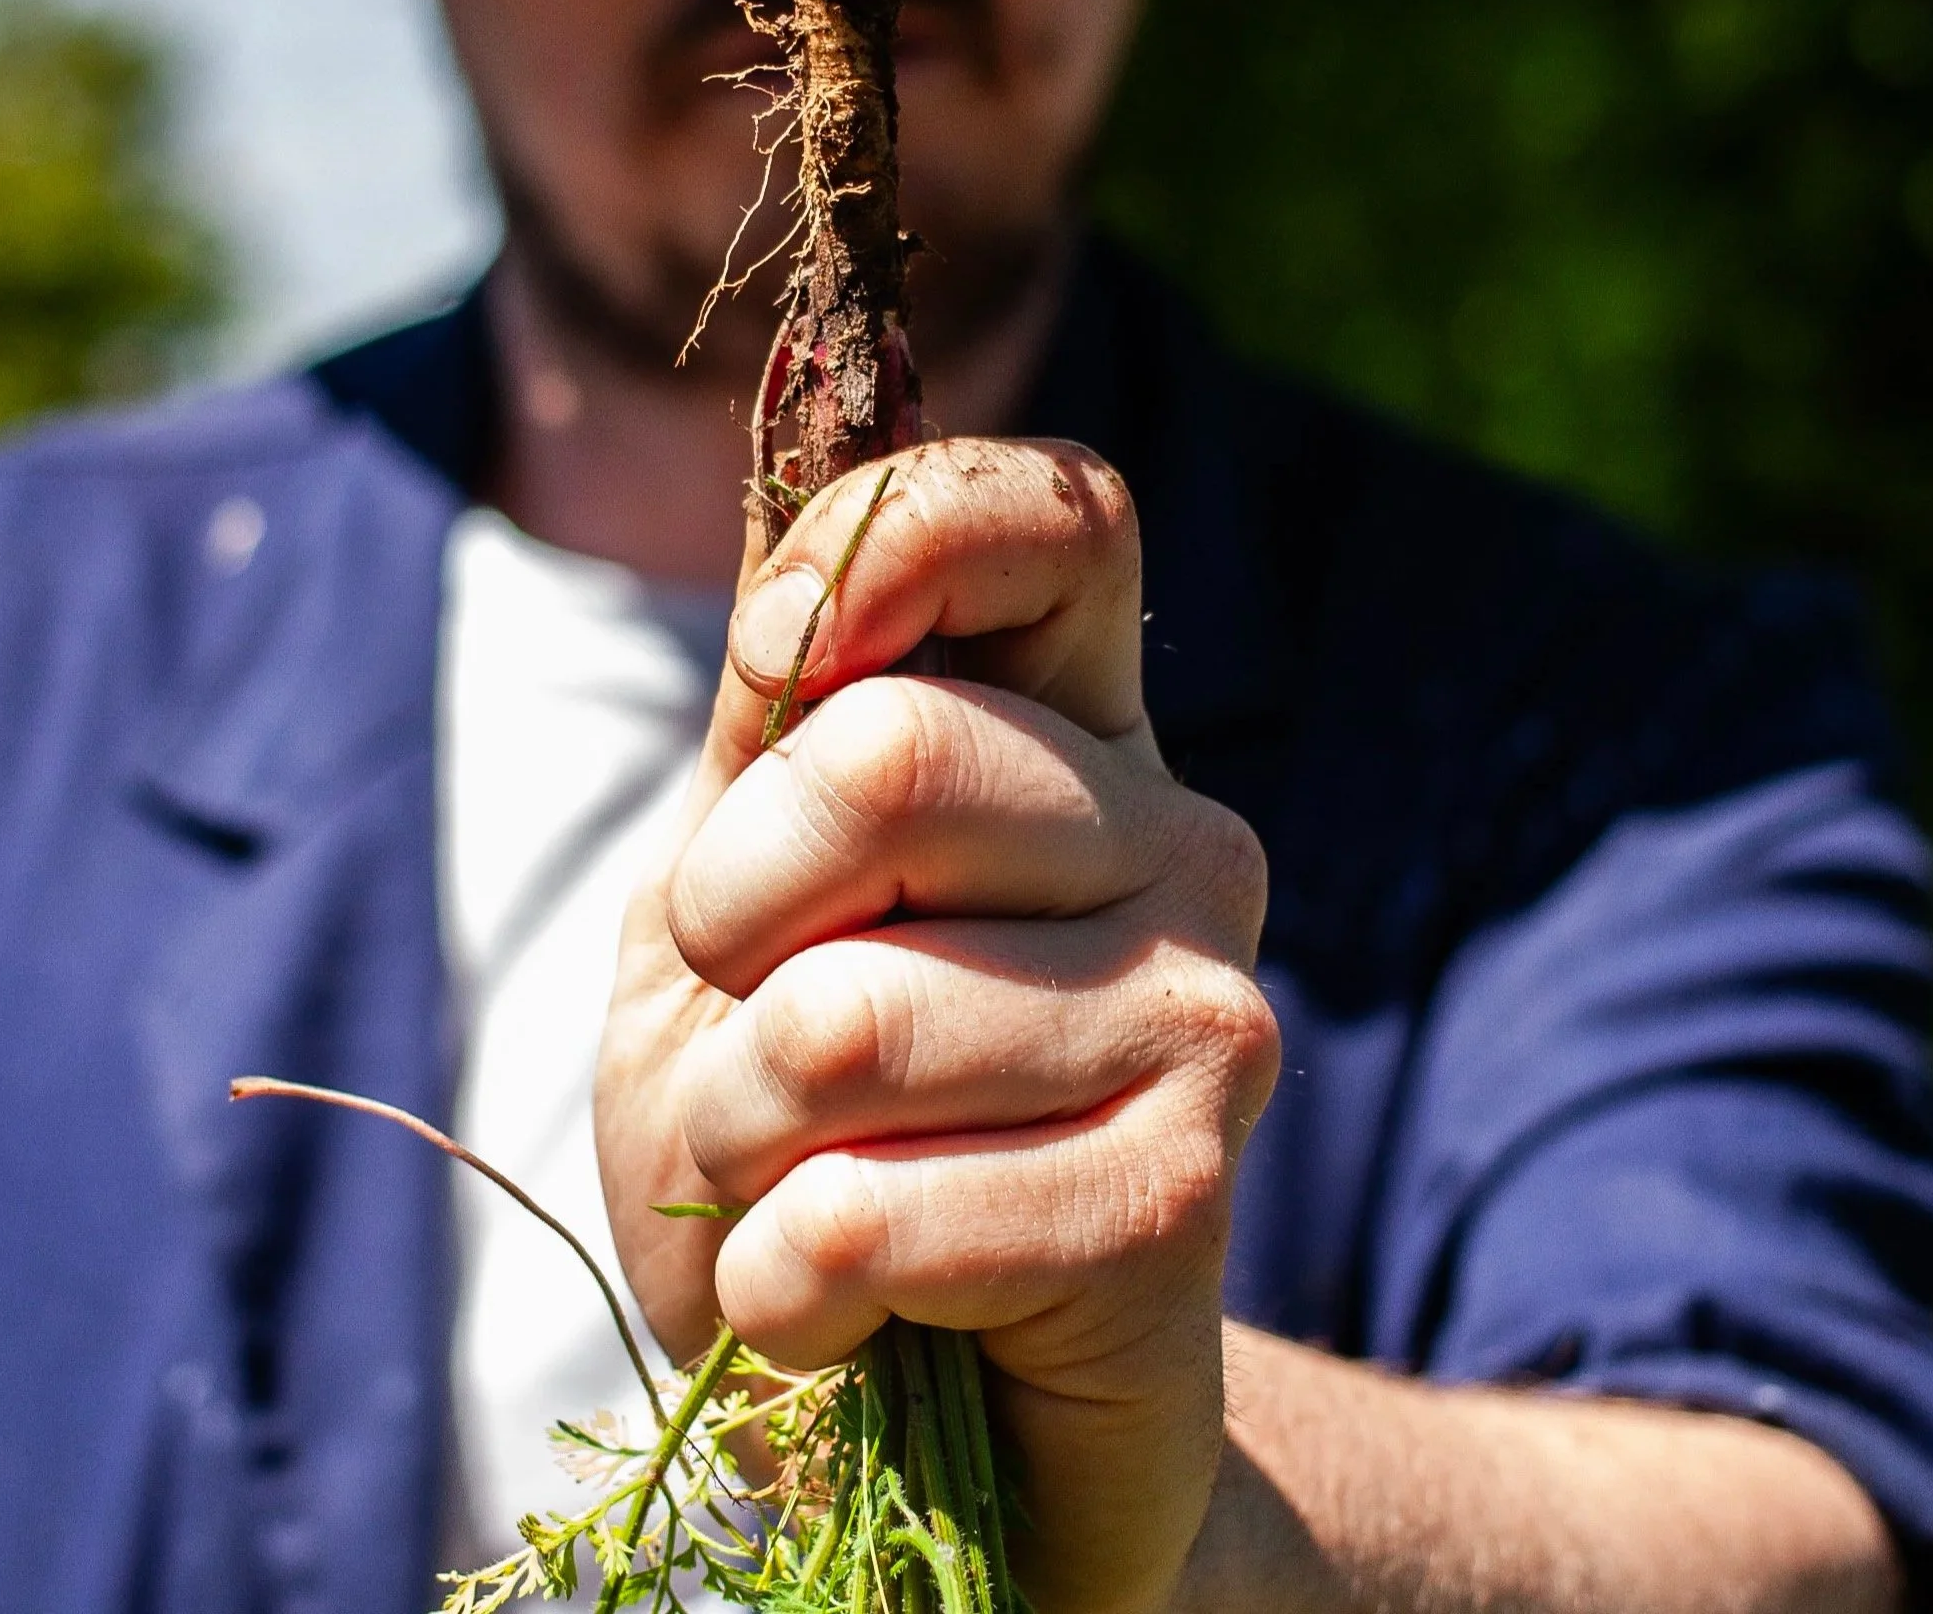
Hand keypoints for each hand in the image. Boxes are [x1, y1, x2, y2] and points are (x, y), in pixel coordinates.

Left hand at [595, 438, 1278, 1613]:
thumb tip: (799, 600)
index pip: (1060, 514)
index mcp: (1074, 732)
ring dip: (738, 1135)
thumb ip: (775, 738)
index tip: (779, 667)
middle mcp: (1178, 837)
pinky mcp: (1185, 1199)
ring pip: (845, 1012)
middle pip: (888, 754)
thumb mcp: (735, 904)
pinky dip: (777, 1283)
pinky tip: (837, 1307)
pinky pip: (866, 1209)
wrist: (891, 1417)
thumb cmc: (797, 1130)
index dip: (899, 537)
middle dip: (723, 922)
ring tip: (798, 1189)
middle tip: (749, 1035)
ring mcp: (1209, 1011)